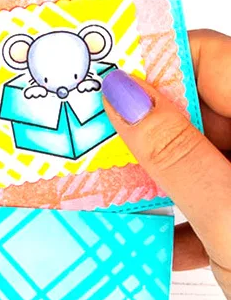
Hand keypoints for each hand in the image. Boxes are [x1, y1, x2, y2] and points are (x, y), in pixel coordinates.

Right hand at [101, 29, 230, 299]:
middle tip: (84, 140)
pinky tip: (162, 242)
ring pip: (195, 157)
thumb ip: (176, 154)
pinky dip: (181, 217)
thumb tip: (122, 92)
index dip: (151, 61)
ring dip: (154, 178)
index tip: (92, 82)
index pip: (207, 57)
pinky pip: (207, 197)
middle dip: (138, 125)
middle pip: (195, 108)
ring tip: (108, 195)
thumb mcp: (228, 214)